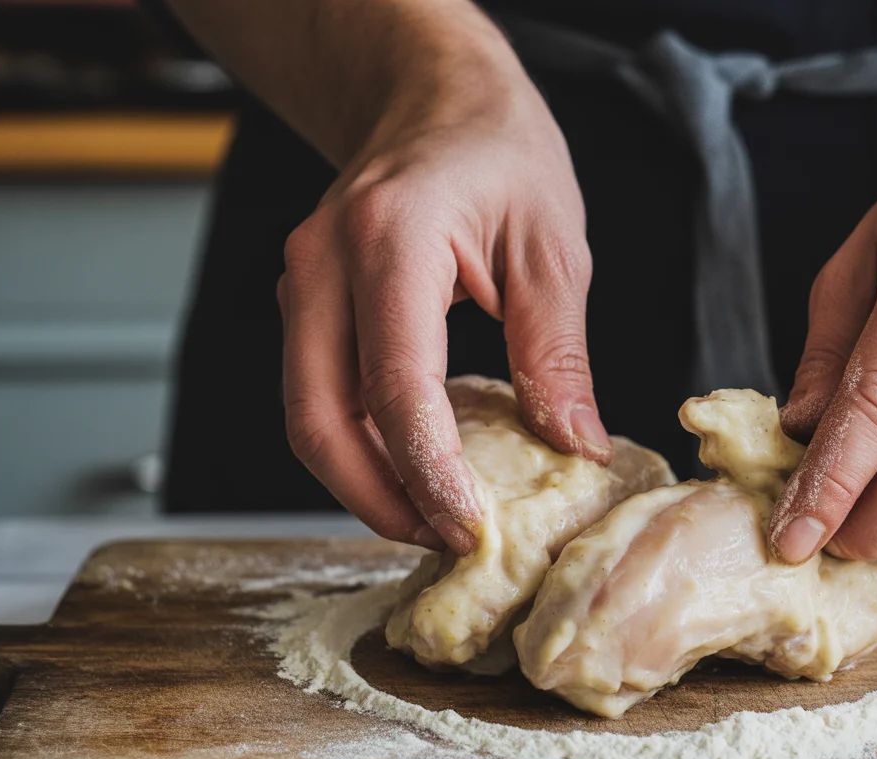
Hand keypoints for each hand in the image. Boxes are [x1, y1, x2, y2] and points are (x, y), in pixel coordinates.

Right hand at [277, 45, 609, 554]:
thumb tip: (573, 448)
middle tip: (447, 540)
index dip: (427, 472)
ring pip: (308, 416)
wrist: (433, 100)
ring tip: (434, 516)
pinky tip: (414, 466)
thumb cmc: (499, 153)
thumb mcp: (552, 247)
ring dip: (363, 482)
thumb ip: (557, 352)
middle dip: (377, 499)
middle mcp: (323, 264)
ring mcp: (302, 283)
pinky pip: (319, 393)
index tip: (470, 530)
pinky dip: (360, 445)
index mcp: (391, 239)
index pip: (394, 385)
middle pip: (319, 420)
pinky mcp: (306, 303)